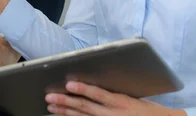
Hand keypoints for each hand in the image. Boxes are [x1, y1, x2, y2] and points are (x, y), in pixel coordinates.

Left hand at [45, 82, 185, 115]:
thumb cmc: (146, 110)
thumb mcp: (131, 97)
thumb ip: (111, 94)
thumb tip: (90, 85)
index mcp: (120, 102)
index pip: (98, 94)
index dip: (82, 88)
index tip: (68, 83)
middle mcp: (112, 115)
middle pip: (84, 107)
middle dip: (65, 102)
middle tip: (49, 97)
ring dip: (65, 112)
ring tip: (51, 107)